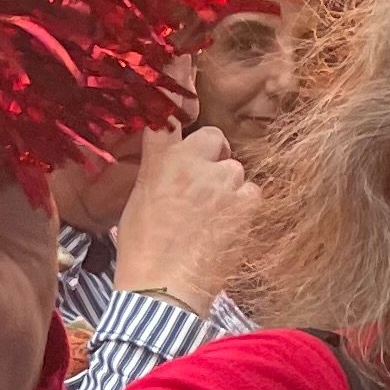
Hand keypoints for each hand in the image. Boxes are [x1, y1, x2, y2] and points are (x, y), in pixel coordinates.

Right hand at [108, 126, 256, 316]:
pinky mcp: (246, 204)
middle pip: (212, 138)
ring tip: (214, 215)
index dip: (176, 108)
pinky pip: (253, 193)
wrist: (164, 289)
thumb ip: (155, 170)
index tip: (182, 101)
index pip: (168, 120)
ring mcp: (222, 182)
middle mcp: (192, 163)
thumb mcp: (137, 201)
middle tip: (203, 182)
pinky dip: (245, 206)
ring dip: (228, 185)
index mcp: (159, 162)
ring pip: (235, 169)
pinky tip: (229, 226)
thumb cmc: (142, 252)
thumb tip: (167, 159)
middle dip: (211, 155)